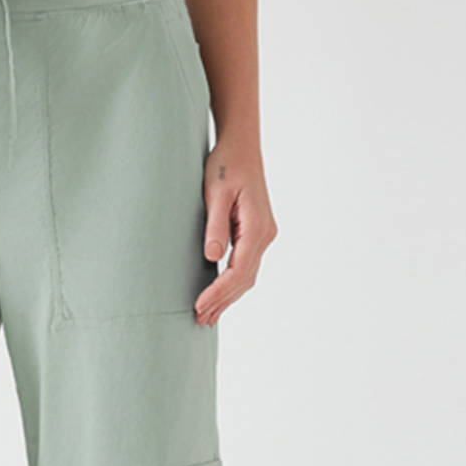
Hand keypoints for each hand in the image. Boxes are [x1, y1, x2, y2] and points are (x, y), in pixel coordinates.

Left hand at [195, 142, 276, 326]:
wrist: (240, 146)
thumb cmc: (226, 165)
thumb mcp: (216, 194)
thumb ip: (215, 226)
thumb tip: (213, 257)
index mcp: (257, 227)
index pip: (238, 270)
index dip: (219, 291)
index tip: (199, 305)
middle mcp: (265, 234)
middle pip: (245, 279)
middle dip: (222, 301)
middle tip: (199, 320)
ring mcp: (263, 235)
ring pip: (247, 276)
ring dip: (228, 297)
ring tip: (208, 316)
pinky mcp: (256, 233)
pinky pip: (246, 266)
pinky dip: (232, 284)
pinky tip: (219, 295)